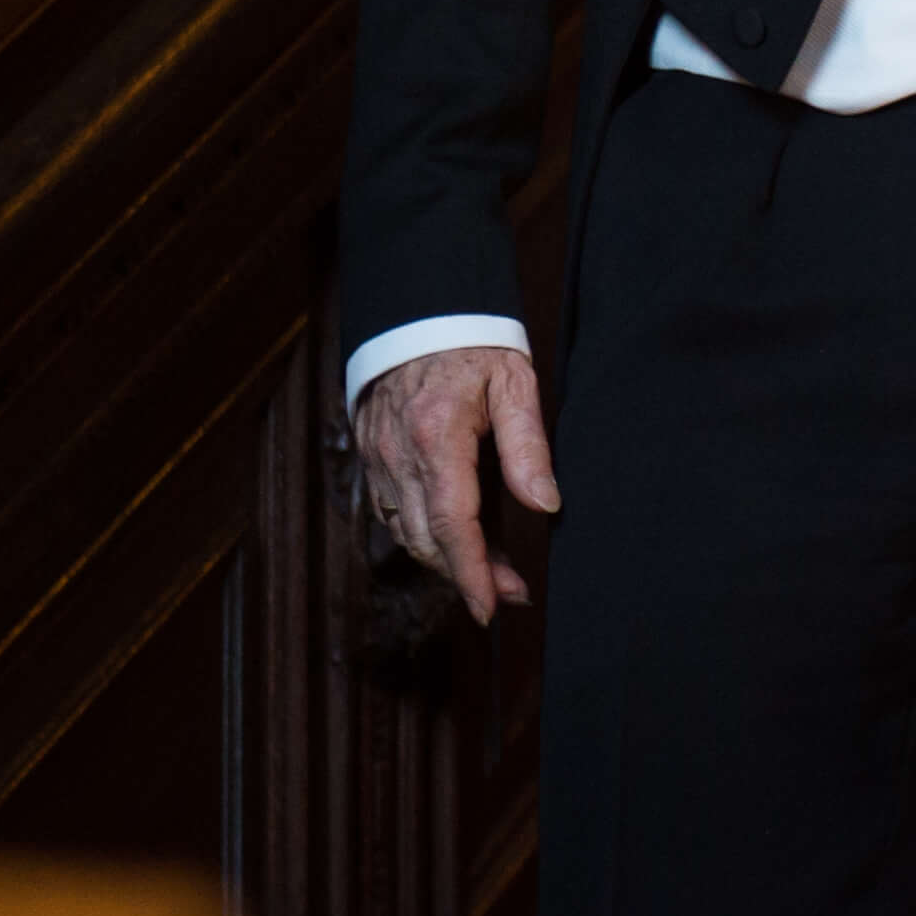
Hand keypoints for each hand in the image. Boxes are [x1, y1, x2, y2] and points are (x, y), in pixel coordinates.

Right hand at [349, 344, 558, 627]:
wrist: (419, 307)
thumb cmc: (473, 341)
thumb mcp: (514, 383)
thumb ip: (528, 446)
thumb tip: (545, 505)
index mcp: (437, 437)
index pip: (454, 526)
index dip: (472, 575)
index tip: (492, 607)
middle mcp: (398, 454)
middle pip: (428, 540)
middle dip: (467, 575)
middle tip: (511, 591)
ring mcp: (377, 456)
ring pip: (406, 532)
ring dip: (445, 559)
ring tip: (492, 569)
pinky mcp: (370, 454)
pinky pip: (391, 511)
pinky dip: (422, 533)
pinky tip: (454, 537)